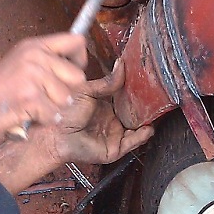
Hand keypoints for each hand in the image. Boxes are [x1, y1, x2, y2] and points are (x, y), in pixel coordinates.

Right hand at [0, 33, 86, 149]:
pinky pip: (54, 115)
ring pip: (67, 99)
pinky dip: (42, 121)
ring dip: (51, 109)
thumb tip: (75, 69)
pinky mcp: (30, 97)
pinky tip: (24, 115)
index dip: (80, 59)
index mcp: (33, 46)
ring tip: (29, 107)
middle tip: (43, 98)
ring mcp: (33, 75)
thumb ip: (45, 63)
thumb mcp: (19, 66)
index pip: (76, 41)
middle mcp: (35, 56)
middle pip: (77, 76)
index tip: (72, 71)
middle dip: (65, 93)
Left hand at [37, 59, 154, 165]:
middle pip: (135, 114)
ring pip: (137, 129)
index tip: (149, 83)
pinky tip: (147, 128)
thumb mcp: (88, 90)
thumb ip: (107, 82)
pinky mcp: (114, 148)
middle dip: (146, 108)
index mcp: (107, 105)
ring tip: (155, 114)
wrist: (55, 133)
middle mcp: (113, 120)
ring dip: (146, 123)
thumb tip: (121, 64)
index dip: (138, 93)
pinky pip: (132, 143)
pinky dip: (141, 137)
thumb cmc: (65, 111)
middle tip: (157, 98)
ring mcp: (115, 134)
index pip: (128, 99)